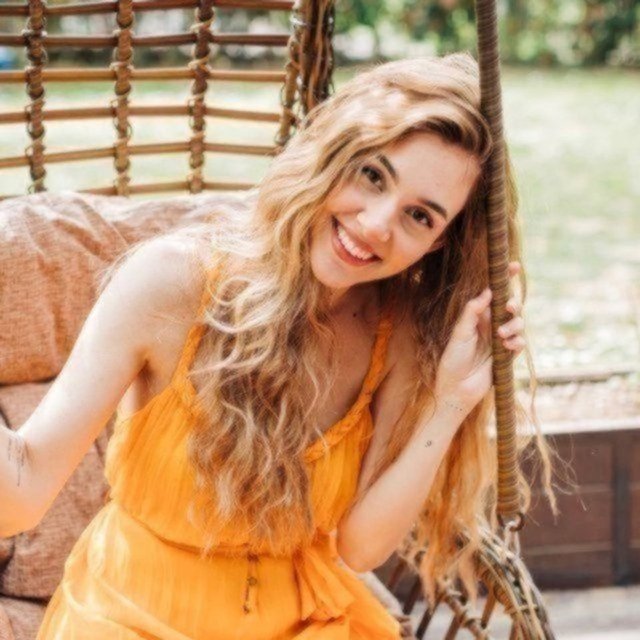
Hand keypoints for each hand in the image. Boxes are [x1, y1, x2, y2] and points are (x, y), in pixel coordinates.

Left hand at [435, 261, 524, 410]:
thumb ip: (472, 313)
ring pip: (518, 324)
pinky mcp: (507, 356)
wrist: (456, 390)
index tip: (513, 264)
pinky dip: (517, 342)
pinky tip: (508, 346)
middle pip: (510, 307)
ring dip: (514, 325)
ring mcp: (500, 340)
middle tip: (508, 308)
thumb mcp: (459, 334)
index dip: (505, 279)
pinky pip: (520, 343)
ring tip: (501, 336)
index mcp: (477, 317)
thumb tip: (487, 291)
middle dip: (513, 304)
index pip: (493, 294)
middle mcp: (490, 326)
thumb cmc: (452, 361)